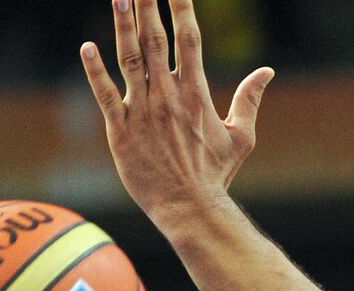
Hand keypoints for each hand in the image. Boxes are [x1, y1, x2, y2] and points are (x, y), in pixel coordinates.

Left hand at [81, 0, 273, 231]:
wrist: (190, 208)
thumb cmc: (214, 175)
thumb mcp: (240, 137)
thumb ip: (249, 100)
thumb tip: (267, 72)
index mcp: (196, 92)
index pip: (189, 38)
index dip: (181, 6)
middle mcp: (168, 96)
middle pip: (156, 39)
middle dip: (149, 6)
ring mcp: (143, 112)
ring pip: (130, 59)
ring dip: (123, 26)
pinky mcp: (121, 131)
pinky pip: (105, 95)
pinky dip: (95, 72)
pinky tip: (86, 47)